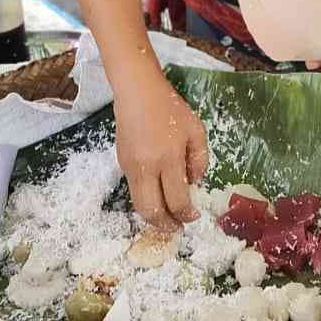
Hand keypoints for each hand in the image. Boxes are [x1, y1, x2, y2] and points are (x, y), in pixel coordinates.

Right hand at [115, 74, 208, 232]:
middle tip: (177, 228)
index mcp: (168, 158)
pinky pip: (135, 191)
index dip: (186, 214)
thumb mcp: (196, 130)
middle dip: (165, 226)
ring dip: (154, 216)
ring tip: (168, 218)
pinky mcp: (122, 164)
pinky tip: (158, 196)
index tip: (194, 216)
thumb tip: (194, 184)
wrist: (137, 92)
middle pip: (151, 211)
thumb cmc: (170, 108)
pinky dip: (147, 200)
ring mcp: (130, 167)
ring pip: (139, 205)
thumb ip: (199, 160)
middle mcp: (146, 167)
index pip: (177, 199)